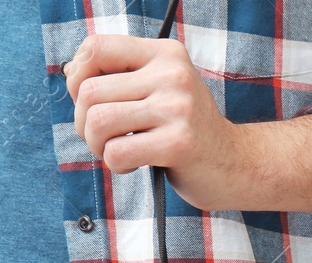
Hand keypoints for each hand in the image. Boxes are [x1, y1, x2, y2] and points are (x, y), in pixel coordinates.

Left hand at [64, 34, 311, 215]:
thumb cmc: (190, 131)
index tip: (90, 100)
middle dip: (83, 121)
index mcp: (167, 55)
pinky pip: (117, 152)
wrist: (240, 166)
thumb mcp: (162, 90)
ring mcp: (179, 109)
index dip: (77, 74)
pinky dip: (115, 164)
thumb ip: (121, 76)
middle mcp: (173, 75)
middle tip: (104, 138)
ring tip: (114, 151)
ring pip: (97, 120)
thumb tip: (71, 74)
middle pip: (88, 90)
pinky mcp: (179, 144)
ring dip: (95, 144)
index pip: (96, 47)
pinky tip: (133, 165)